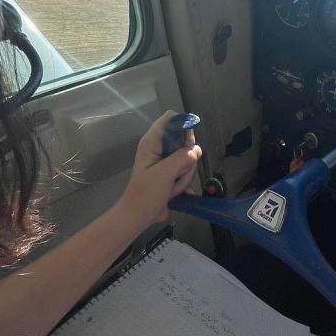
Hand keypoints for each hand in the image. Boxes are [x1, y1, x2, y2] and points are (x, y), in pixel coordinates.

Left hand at [116, 110, 202, 228]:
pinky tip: (176, 192)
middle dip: (186, 159)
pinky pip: (186, 170)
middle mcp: (159, 147)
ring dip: (184, 175)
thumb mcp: (165, 173)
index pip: (170, 118)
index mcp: (152, 142)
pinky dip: (184, 182)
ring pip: (188, 158)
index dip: (183, 124)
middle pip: (184, 140)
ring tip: (171, 187)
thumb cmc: (146, 193)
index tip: (189, 142)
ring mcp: (166, 161)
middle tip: (176, 173)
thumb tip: (197, 149)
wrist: (138, 216)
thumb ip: (182, 158)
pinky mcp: (170, 173)